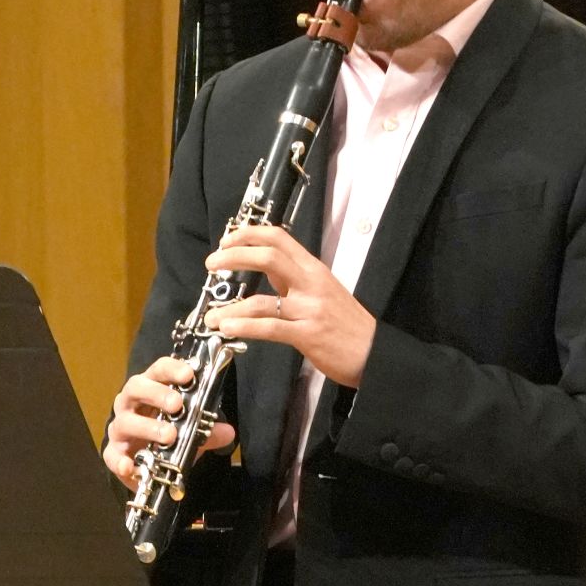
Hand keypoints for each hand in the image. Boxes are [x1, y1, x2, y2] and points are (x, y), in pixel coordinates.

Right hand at [104, 356, 236, 491]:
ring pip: (125, 421)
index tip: (188, 374)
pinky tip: (131, 466)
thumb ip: (208, 431)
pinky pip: (112, 456)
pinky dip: (121, 461)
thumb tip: (227, 432)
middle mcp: (131, 404)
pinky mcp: (114, 453)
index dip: (171, 370)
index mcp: (151, 390)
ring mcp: (120, 428)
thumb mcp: (192, 433)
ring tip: (169, 435)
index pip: (158, 371)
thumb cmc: (167, 438)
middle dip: (156, 394)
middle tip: (177, 405)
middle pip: (136, 388)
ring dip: (147, 427)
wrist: (148, 467)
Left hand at [204, 224, 376, 387]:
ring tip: (211, 316)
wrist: (374, 351)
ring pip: (261, 300)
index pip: (279, 238)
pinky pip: (269, 328)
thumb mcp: (323, 291)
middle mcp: (311, 283)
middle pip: (268, 256)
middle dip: (233, 256)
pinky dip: (244, 327)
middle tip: (212, 263)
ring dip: (230, 307)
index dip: (248, 234)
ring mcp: (310, 309)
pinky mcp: (308, 335)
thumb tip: (265, 271)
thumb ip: (294, 280)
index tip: (226, 241)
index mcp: (313, 269)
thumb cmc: (346, 323)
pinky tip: (228, 328)